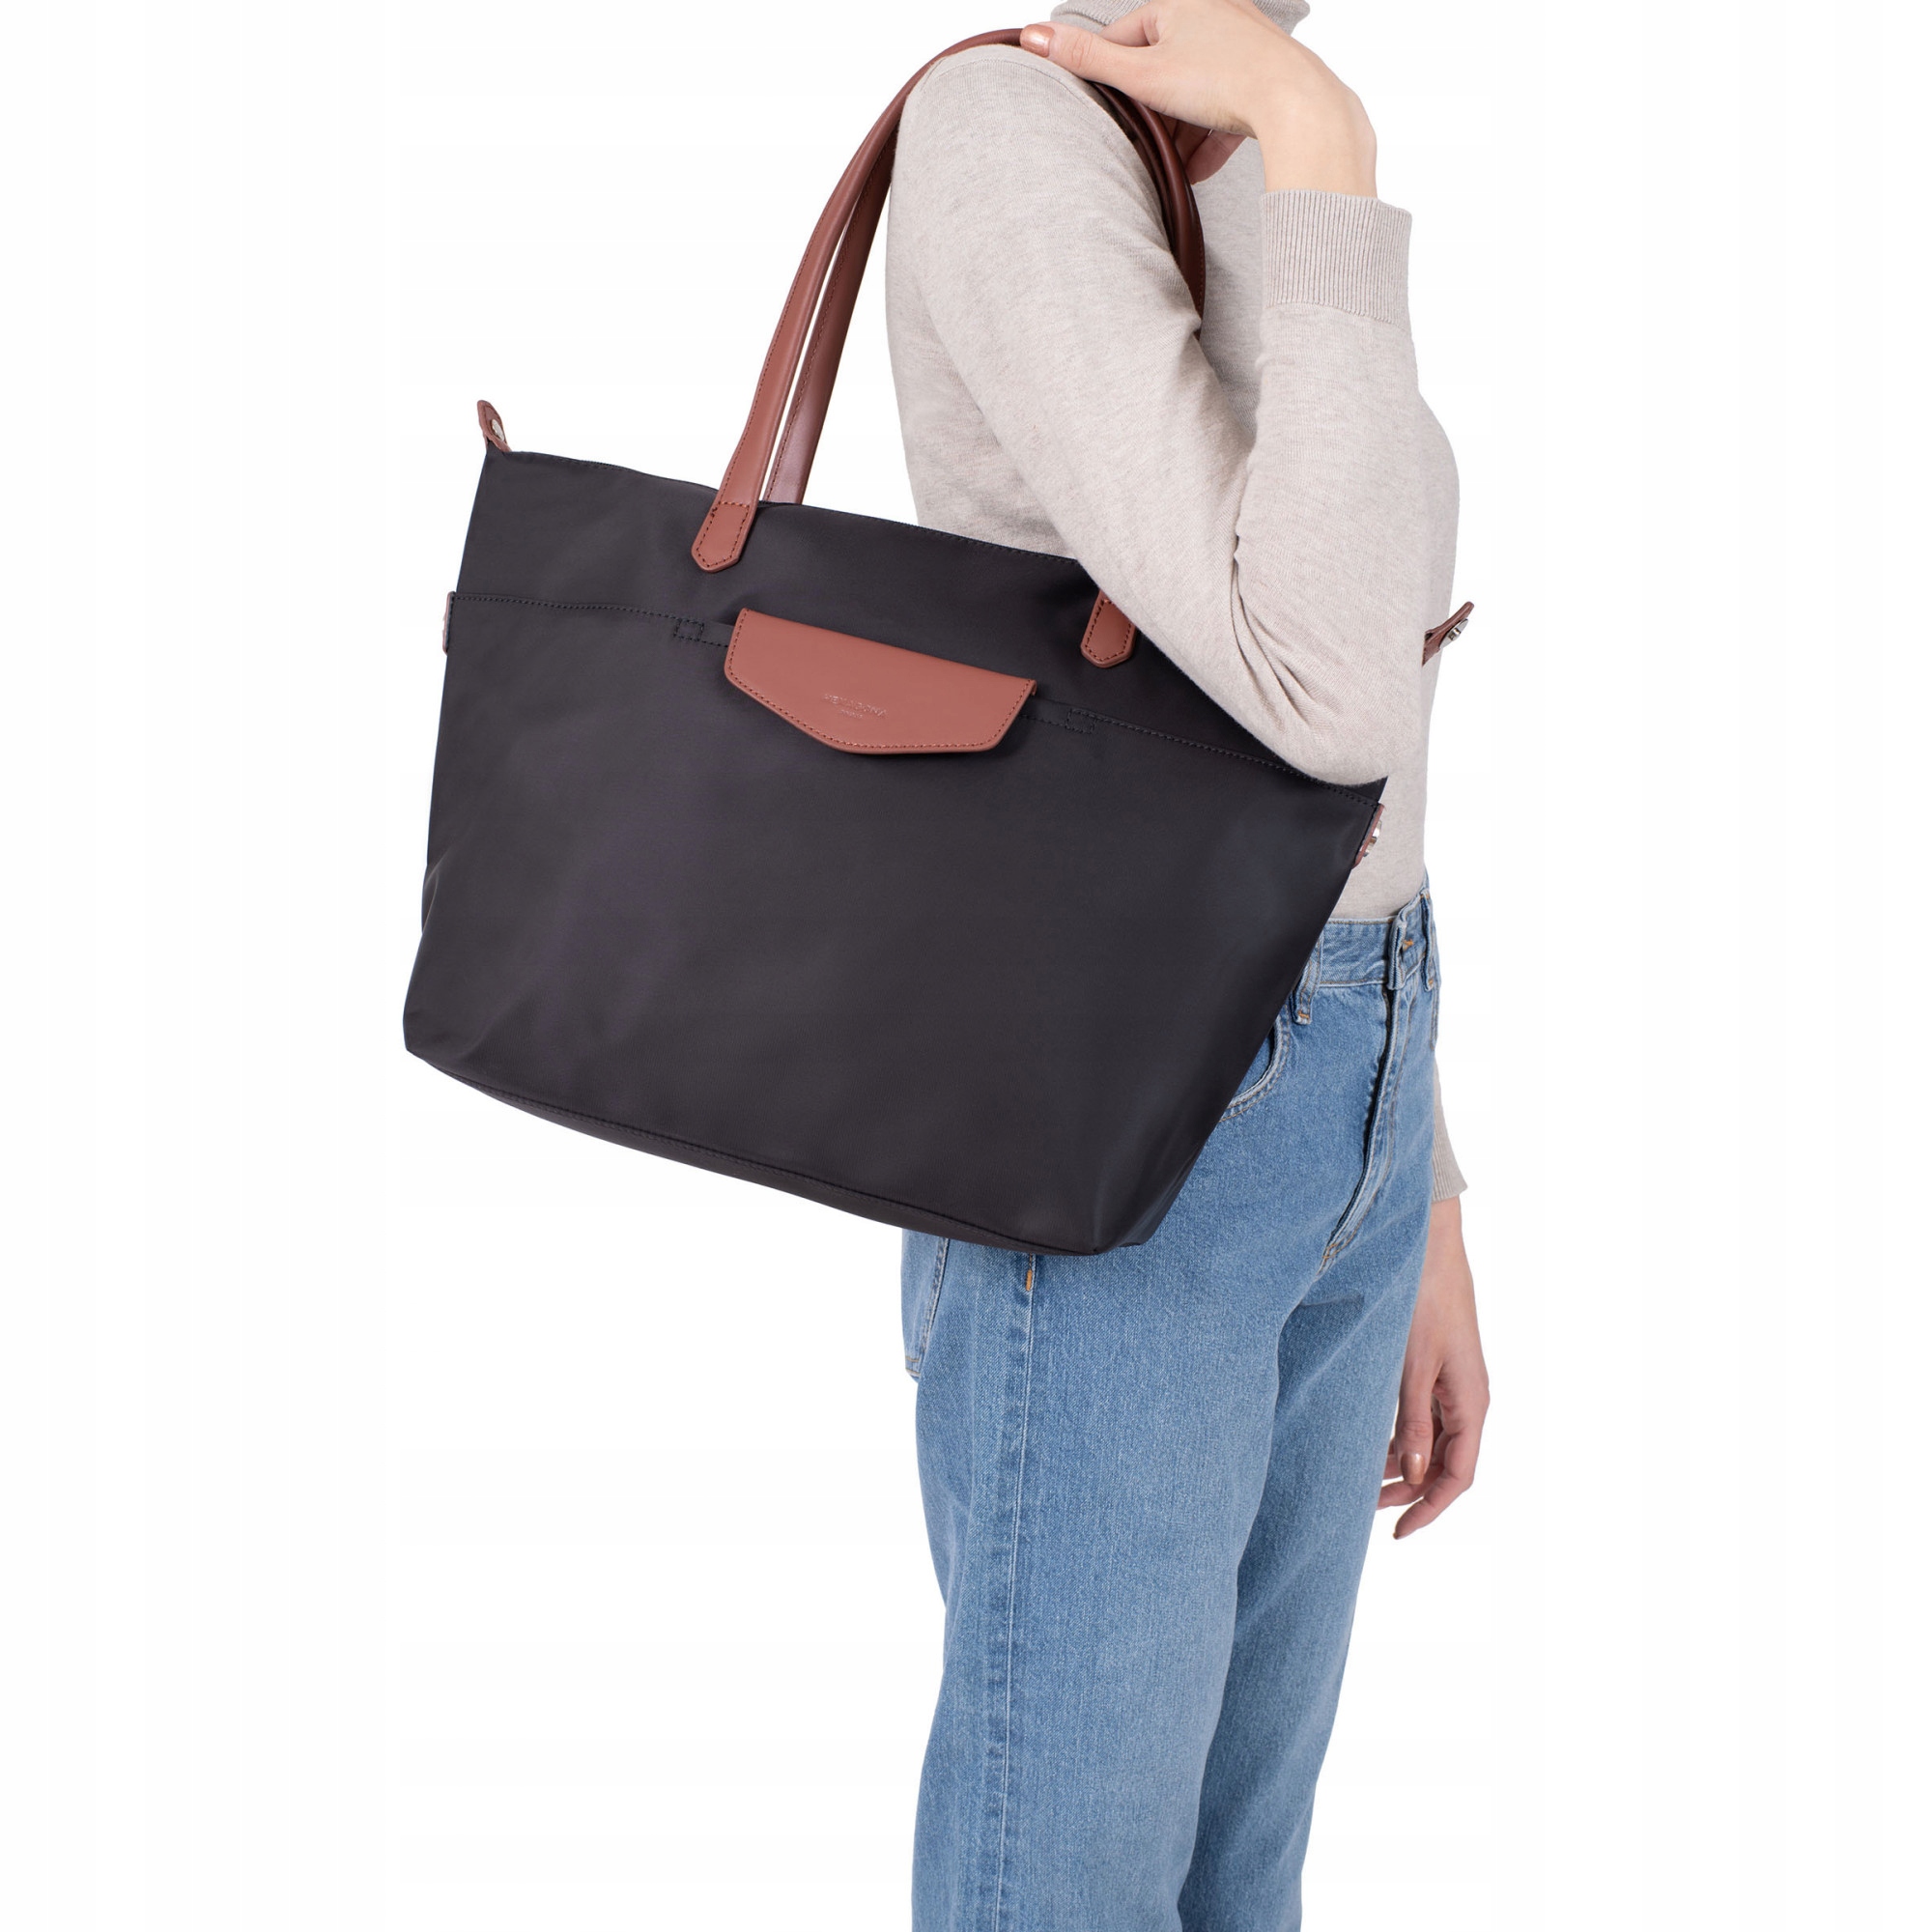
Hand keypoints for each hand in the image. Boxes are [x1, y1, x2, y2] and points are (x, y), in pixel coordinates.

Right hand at [1020, 0, 1376, 195]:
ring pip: (1196, 95)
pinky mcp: (1264, 79)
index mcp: (1180, 3)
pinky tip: (1199, 171)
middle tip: (1141, 147)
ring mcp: (1243, 46)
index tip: (1106, 113)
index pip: (1126, 39)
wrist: (1295, 103)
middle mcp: (1214, 14)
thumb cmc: (1223, 79)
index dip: (1112, 80)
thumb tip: (1031, 35)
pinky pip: (1227, 111)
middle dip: (1151, 115)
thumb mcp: (1141, 74)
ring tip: (1172, 166)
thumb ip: (1086, 58)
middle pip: (1163, 71)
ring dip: (1180, 134)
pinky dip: (1211, 141)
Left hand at [1379, 1196, 1488, 1537]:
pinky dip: (1400, 1436)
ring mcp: (1453, 1384)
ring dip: (1402, 1465)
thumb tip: (1409, 1474)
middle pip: (1446, 1465)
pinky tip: (1372, 1444)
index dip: (1428, 1509)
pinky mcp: (1437, 1368)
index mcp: (1471, 1403)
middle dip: (1409, 1491)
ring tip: (1362, 1480)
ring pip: (1433, 1442)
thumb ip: (1411, 1422)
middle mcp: (1468, 1399)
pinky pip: (1423, 1417)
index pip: (1458, 1476)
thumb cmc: (1423, 1301)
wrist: (1430, 1247)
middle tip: (1365, 1507)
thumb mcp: (1412, 1367)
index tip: (1397, 1533)